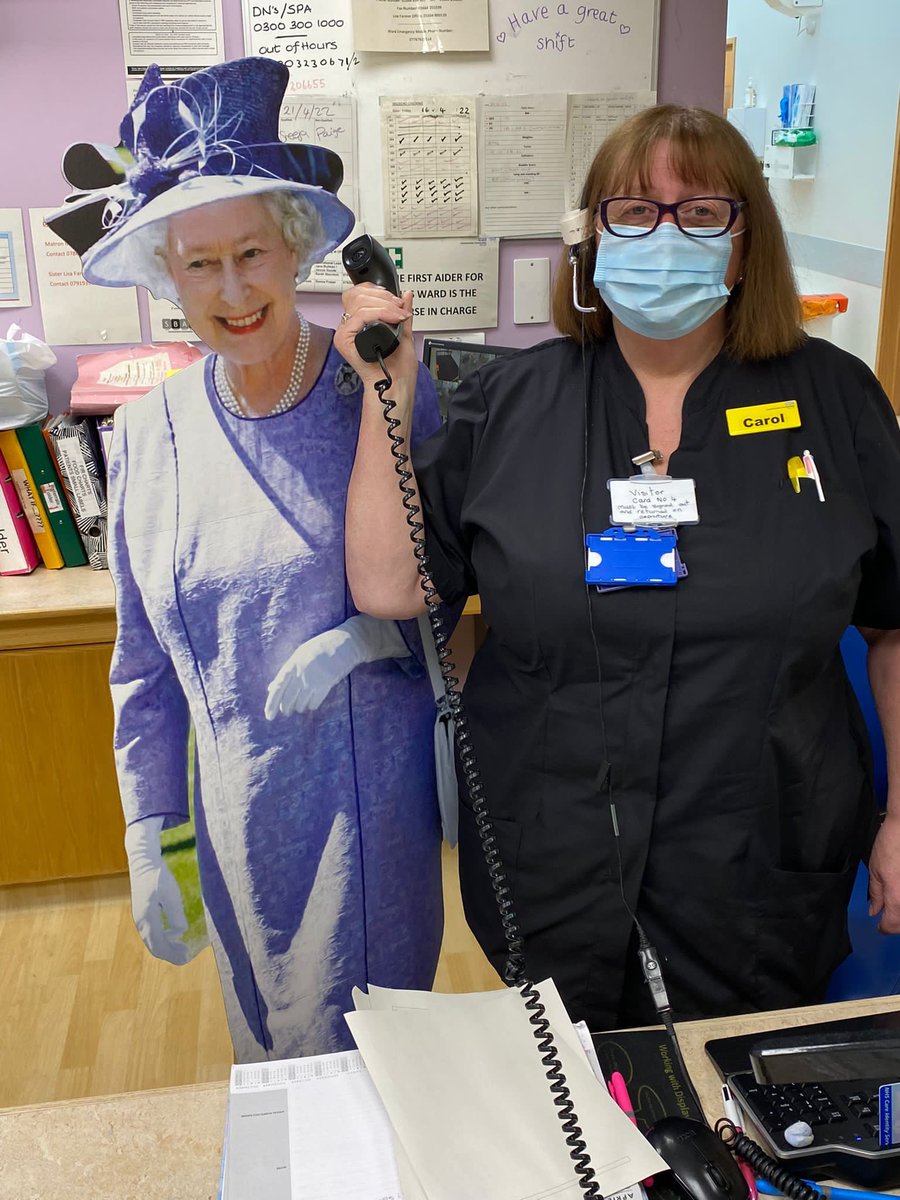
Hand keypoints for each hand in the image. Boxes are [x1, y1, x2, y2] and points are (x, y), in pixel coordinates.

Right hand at [124, 816, 189, 964]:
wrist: (142, 861)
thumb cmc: (158, 876)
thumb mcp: (172, 895)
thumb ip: (176, 915)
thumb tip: (180, 933)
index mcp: (147, 920)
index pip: (159, 946)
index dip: (172, 954)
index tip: (186, 957)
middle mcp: (140, 922)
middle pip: (154, 946)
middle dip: (170, 953)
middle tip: (186, 955)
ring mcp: (139, 917)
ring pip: (151, 940)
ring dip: (166, 946)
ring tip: (182, 946)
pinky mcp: (142, 912)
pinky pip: (151, 932)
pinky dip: (162, 938)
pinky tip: (173, 934)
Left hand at [266, 614, 408, 718]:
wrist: (343, 644)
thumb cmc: (319, 648)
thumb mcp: (298, 656)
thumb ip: (285, 673)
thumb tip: (271, 688)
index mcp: (291, 665)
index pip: (277, 688)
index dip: (271, 704)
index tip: (268, 716)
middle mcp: (300, 674)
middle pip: (288, 700)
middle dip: (286, 709)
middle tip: (287, 711)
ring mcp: (313, 680)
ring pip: (300, 704)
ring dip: (299, 707)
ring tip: (301, 704)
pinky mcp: (325, 685)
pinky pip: (314, 704)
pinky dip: (311, 705)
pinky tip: (312, 702)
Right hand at [333, 284, 418, 391]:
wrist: (396, 384)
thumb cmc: (398, 369)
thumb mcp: (404, 333)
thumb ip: (403, 312)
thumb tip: (406, 294)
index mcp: (360, 323)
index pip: (359, 293)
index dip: (377, 291)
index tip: (396, 300)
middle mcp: (350, 326)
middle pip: (357, 294)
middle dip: (383, 297)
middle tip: (399, 308)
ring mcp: (345, 332)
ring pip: (359, 302)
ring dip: (385, 305)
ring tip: (399, 316)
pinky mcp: (343, 339)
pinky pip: (360, 315)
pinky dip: (380, 313)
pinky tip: (393, 320)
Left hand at [868, 811, 899, 932]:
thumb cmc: (891, 845)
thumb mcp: (876, 871)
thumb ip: (876, 895)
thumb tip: (874, 911)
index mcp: (897, 898)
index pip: (891, 925)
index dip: (883, 928)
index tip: (879, 927)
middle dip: (895, 925)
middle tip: (886, 918)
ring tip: (895, 906)